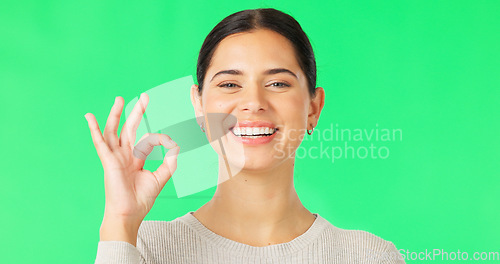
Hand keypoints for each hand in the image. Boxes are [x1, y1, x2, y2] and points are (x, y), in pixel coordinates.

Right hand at [85, 93, 179, 226]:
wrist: (130, 213)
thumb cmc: (142, 198)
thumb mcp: (160, 178)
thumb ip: (169, 162)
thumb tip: (176, 146)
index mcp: (135, 159)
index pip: (147, 140)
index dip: (161, 139)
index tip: (171, 141)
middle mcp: (124, 155)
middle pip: (129, 129)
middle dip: (136, 112)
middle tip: (144, 97)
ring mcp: (115, 157)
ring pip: (114, 131)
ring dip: (116, 115)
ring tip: (120, 99)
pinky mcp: (108, 161)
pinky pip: (99, 143)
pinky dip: (94, 129)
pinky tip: (89, 117)